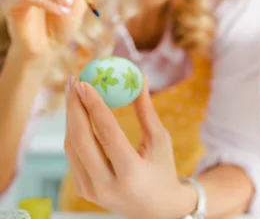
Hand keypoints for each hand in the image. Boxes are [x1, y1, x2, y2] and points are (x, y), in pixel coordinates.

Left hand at [64, 76, 196, 218]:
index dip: (95, 106)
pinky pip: (74, 156)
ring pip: (72, 147)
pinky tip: (78, 113)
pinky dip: (74, 132)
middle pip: (81, 140)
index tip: (86, 83)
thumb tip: (141, 79)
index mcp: (130, 173)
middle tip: (75, 81)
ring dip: (71, 117)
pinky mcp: (83, 191)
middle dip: (74, 107)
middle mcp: (106, 186)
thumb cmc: (163, 169)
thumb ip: (146, 111)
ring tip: (74, 91)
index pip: (107, 134)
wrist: (156, 209)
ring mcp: (91, 191)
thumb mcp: (160, 140)